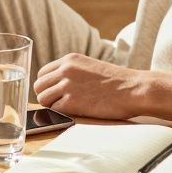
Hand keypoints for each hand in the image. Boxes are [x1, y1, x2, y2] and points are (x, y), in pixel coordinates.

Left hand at [33, 53, 147, 118]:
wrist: (133, 89)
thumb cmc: (116, 81)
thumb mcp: (90, 66)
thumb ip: (71, 71)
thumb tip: (56, 83)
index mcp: (69, 59)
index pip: (43, 73)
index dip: (47, 85)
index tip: (55, 93)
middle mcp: (65, 70)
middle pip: (38, 86)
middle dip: (46, 96)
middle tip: (59, 103)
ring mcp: (67, 85)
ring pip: (42, 98)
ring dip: (52, 106)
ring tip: (68, 108)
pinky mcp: (71, 102)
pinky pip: (53, 110)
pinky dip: (61, 113)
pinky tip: (75, 111)